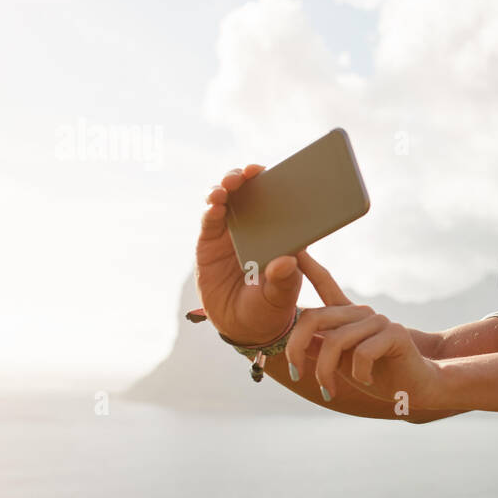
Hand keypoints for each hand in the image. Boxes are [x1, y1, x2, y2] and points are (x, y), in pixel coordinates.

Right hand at [196, 165, 324, 344]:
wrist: (242, 326)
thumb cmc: (269, 307)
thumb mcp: (280, 297)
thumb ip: (284, 281)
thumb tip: (287, 261)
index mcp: (280, 234)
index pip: (282, 202)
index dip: (281, 183)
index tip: (283, 172)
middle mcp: (256, 227)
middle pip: (252, 193)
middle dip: (250, 178)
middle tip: (252, 172)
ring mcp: (232, 232)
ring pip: (229, 200)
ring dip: (228, 186)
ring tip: (230, 184)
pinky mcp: (210, 241)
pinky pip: (210, 219)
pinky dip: (212, 208)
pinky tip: (215, 203)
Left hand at [286, 252, 443, 406]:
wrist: (413, 388)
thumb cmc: (377, 375)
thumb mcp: (339, 363)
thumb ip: (318, 348)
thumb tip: (292, 338)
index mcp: (347, 316)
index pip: (324, 284)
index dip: (308, 265)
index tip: (294, 247)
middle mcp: (361, 313)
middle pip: (314, 318)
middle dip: (296, 348)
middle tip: (296, 374)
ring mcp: (378, 321)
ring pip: (335, 342)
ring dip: (326, 372)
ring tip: (330, 390)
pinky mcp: (395, 333)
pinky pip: (362, 353)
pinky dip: (359, 374)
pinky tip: (368, 380)